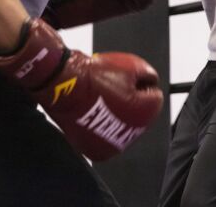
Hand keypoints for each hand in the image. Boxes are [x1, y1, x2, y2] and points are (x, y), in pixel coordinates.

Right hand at [0, 18, 163, 160]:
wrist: (61, 84)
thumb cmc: (94, 74)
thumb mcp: (130, 64)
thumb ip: (148, 74)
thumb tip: (150, 82)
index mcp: (144, 114)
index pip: (154, 97)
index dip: (140, 83)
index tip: (123, 78)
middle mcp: (131, 135)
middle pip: (140, 115)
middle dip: (131, 100)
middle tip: (110, 88)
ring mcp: (112, 146)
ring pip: (123, 127)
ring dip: (117, 115)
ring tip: (100, 100)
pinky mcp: (94, 150)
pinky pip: (105, 137)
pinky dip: (101, 126)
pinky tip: (93, 112)